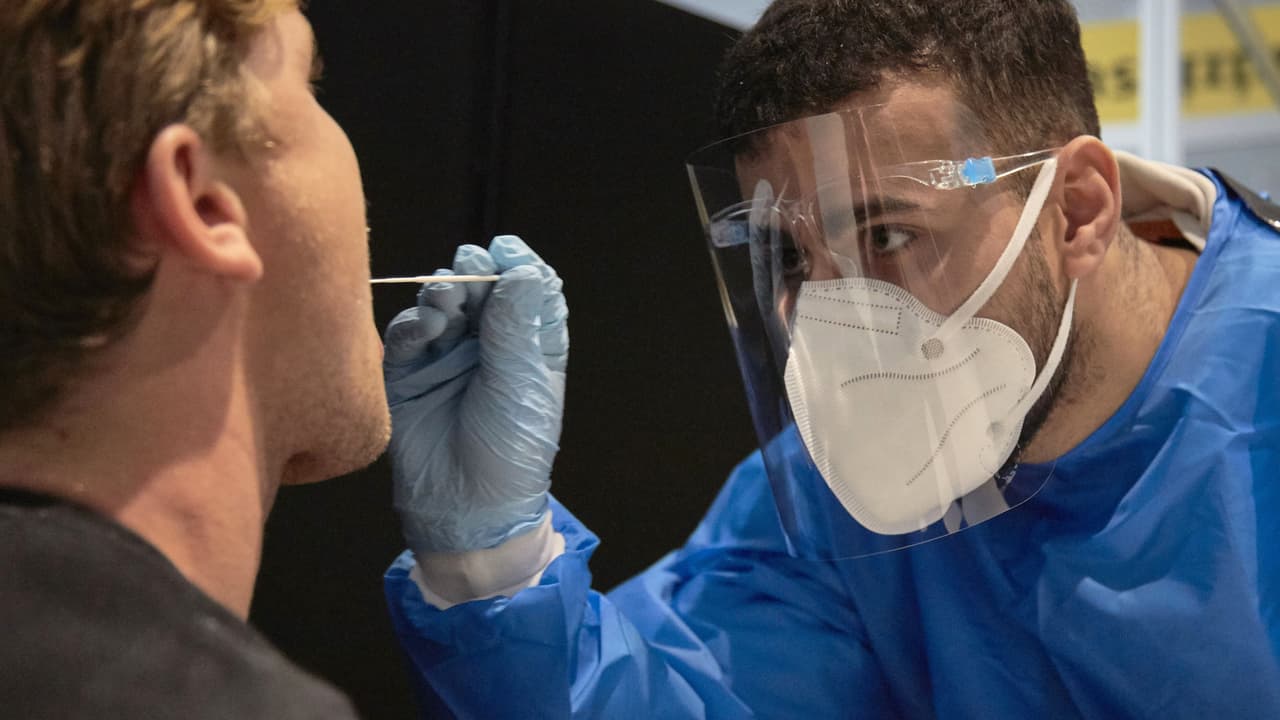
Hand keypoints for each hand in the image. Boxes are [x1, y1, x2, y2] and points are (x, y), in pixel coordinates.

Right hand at [383, 235, 567, 553]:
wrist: (466, 508)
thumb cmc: (509, 451)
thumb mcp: (521, 385)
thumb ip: (516, 327)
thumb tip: (525, 270)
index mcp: (529, 348)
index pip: (528, 293)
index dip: (519, 267)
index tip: (507, 249)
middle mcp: (488, 347)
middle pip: (482, 292)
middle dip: (476, 274)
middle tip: (470, 266)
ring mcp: (447, 358)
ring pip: (443, 305)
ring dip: (444, 292)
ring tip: (448, 296)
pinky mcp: (409, 374)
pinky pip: (409, 335)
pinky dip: (416, 322)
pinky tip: (427, 324)